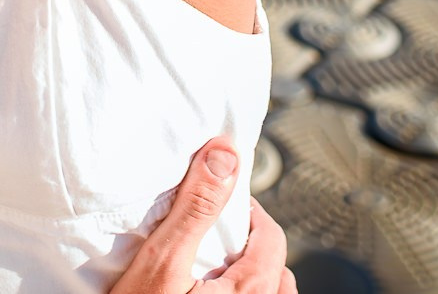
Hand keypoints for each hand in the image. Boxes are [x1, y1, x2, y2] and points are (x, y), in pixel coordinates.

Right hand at [108, 139, 293, 293]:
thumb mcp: (162, 260)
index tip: (217, 198)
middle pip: (274, 267)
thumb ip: (196, 208)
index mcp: (252, 292)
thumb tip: (225, 157)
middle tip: (211, 232)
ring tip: (211, 266)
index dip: (245, 209)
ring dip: (248, 274)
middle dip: (248, 243)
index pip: (272, 236)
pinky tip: (207, 293)